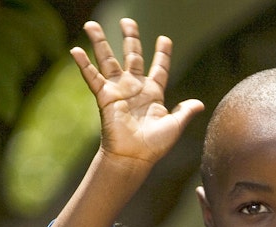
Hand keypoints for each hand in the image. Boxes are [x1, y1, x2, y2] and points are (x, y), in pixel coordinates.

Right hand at [71, 18, 203, 164]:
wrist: (135, 157)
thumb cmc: (155, 145)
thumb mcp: (175, 126)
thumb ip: (185, 112)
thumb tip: (200, 104)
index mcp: (154, 93)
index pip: (159, 68)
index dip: (162, 54)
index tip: (164, 39)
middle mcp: (135, 88)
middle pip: (133, 56)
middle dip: (130, 38)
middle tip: (127, 21)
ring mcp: (119, 90)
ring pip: (109, 60)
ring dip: (100, 43)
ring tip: (91, 25)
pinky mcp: (105, 97)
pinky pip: (92, 78)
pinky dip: (84, 65)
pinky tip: (75, 50)